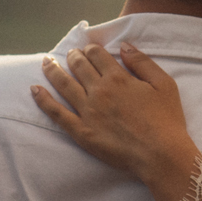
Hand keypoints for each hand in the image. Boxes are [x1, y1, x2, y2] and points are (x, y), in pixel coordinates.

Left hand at [32, 42, 201, 200]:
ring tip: (46, 62)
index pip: (97, 54)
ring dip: (53, 70)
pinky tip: (35, 90)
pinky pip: (56, 113)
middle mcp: (99, 91)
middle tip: (70, 54)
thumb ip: (142, 62)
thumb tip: (124, 46)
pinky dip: (43, 100)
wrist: (160, 154)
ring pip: (64, 84)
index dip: (91, 48)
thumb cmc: (167, 120)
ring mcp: (87, 111)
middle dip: (73, 56)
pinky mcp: (81, 131)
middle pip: (79, 66)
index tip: (88, 48)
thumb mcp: (164, 84)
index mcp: (118, 77)